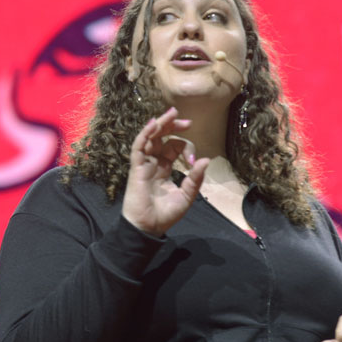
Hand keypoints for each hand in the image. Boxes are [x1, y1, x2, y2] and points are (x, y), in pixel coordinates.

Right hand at [121, 107, 209, 235]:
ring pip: (150, 138)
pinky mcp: (136, 167)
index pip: (173, 148)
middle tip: (187, 122)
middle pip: (161, 138)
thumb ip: (195, 178)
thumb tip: (205, 160)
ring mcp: (144, 164)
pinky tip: (154, 124)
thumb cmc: (165, 215)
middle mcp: (153, 163)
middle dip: (173, 127)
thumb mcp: (187, 196)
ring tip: (172, 114)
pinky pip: (139, 146)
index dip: (185, 148)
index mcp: (164, 169)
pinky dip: (145, 133)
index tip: (193, 160)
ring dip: (161, 124)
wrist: (148, 228)